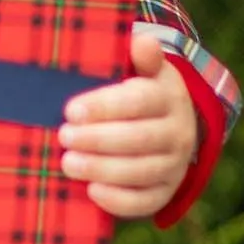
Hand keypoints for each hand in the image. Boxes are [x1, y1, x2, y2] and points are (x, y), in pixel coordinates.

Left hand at [60, 24, 199, 218]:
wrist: (170, 129)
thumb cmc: (141, 95)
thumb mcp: (145, 71)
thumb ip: (142, 57)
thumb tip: (142, 41)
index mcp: (169, 97)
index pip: (140, 102)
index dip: (104, 107)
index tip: (70, 111)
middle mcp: (179, 132)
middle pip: (139, 139)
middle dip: (97, 139)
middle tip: (64, 136)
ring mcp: (175, 165)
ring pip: (141, 172)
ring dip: (101, 169)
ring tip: (68, 163)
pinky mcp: (166, 192)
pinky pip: (145, 202)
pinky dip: (118, 200)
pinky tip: (91, 191)